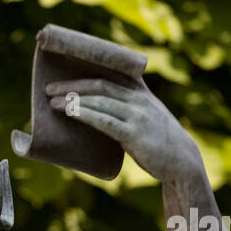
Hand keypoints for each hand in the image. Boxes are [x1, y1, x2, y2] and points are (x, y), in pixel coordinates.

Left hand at [45, 77, 202, 183]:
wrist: (180, 160)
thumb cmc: (157, 140)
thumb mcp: (145, 115)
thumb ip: (126, 107)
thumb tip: (96, 106)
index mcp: (139, 92)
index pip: (109, 74)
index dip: (85, 70)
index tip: (63, 70)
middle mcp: (138, 99)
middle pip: (99, 85)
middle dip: (72, 86)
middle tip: (49, 90)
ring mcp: (137, 115)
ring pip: (100, 100)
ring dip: (74, 100)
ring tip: (54, 103)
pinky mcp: (134, 134)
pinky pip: (105, 120)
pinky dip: (86, 114)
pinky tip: (71, 112)